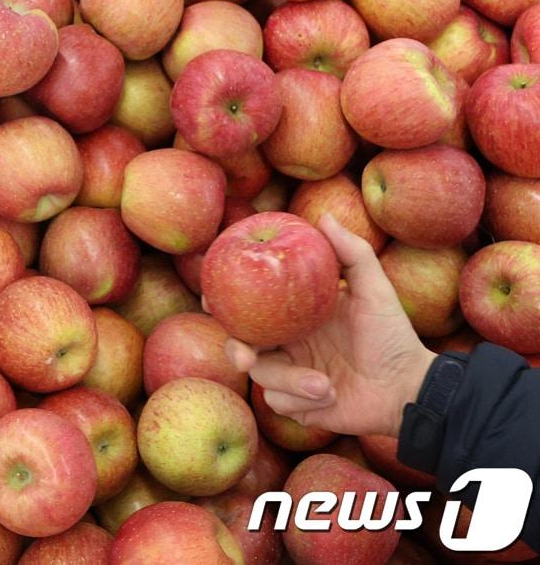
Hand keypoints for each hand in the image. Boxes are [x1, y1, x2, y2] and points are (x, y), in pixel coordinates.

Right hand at [223, 214, 436, 437]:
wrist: (407, 390)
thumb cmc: (392, 336)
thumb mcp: (375, 291)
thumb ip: (353, 253)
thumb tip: (324, 217)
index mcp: (295, 314)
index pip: (251, 305)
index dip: (226, 302)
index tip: (214, 300)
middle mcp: (286, 342)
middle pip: (242, 342)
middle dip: (237, 349)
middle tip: (245, 356)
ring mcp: (289, 374)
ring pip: (262, 376)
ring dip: (292, 381)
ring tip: (326, 385)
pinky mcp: (295, 404)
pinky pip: (279, 403)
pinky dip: (304, 401)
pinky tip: (332, 396)